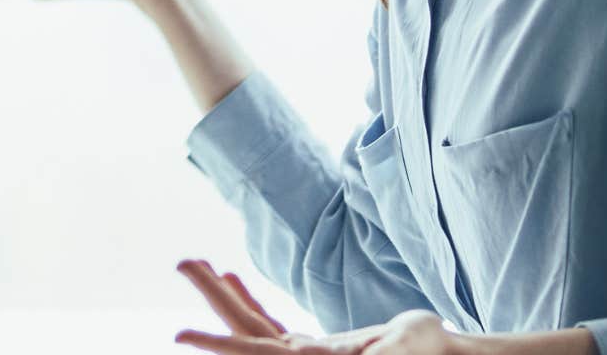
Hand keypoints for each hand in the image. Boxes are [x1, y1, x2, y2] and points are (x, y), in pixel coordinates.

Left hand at [174, 260, 455, 353]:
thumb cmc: (428, 354)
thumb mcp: (395, 352)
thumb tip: (307, 350)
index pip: (251, 353)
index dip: (216, 344)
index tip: (179, 335)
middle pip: (242, 329)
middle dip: (212, 297)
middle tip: (183, 262)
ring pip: (251, 324)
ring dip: (224, 294)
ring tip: (196, 263)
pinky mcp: (313, 349)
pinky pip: (270, 324)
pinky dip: (249, 300)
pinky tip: (231, 276)